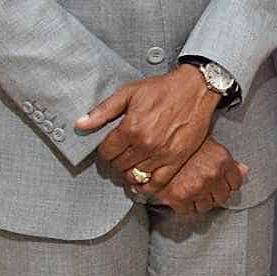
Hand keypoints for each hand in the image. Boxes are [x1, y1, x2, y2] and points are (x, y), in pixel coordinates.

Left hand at [79, 65, 218, 176]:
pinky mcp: (177, 159)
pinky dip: (146, 187)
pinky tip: (140, 183)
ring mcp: (162, 154)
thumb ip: (103, 110)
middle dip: (115, 162)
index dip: (104, 151)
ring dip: (128, 172)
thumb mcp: (129, 92)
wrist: (196, 88)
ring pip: (134, 175)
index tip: (108, 149)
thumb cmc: (163, 89)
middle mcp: (145, 144)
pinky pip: (157, 182)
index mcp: (131, 128)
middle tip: (118, 157)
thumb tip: (80, 124)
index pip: (107, 152)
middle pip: (119, 165)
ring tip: (129, 165)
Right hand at [153, 137, 247, 216]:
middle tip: (205, 188)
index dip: (228, 184)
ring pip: (207, 206)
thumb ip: (229, 162)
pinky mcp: (180, 198)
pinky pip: (188, 210)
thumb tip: (244, 170)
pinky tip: (182, 195)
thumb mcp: (210, 145)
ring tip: (193, 191)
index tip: (221, 183)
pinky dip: (185, 205)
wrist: (157, 145)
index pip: (236, 184)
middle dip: (215, 194)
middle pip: (222, 198)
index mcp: (222, 161)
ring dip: (201, 201)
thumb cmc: (183, 144)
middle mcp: (212, 176)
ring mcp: (197, 188)